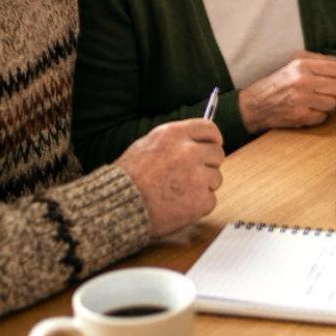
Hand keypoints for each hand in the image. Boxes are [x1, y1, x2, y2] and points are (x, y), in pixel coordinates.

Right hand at [115, 119, 223, 238]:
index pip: (209, 129)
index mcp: (175, 134)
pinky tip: (179, 205)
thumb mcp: (147, 144)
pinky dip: (198, 205)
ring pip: (215, 178)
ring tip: (179, 192)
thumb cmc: (128, 178)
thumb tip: (195, 140)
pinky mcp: (200, 200)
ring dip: (203, 186)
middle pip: (217, 154)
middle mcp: (189, 151)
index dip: (213, 139)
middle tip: (191, 175)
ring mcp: (197, 176)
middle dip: (208, 164)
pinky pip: (210, 200)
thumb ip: (175, 140)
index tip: (213, 146)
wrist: (118, 206)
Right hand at [239, 51, 335, 131]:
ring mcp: (302, 100)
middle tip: (329, 92)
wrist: (256, 104)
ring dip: (328, 103)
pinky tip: (310, 109)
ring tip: (317, 100)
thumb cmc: (277, 83)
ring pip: (333, 103)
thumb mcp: (294, 63)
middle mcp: (302, 81)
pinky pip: (323, 116)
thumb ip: (318, 61)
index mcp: (302, 65)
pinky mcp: (300, 116)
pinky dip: (319, 114)